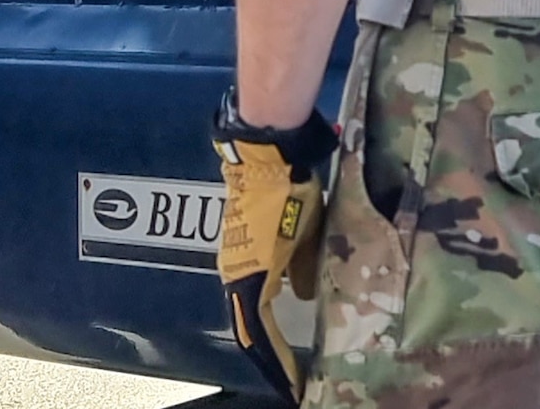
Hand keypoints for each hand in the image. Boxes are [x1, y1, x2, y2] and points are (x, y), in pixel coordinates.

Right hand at [213, 95, 337, 401]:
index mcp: (252, 276)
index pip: (261, 334)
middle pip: (247, 328)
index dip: (278, 364)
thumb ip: (304, 270)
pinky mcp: (235, 242)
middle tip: (286, 380)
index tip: (294, 388)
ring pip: (244, 309)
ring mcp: (232, 257)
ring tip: (279, 356)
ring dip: (260, 334)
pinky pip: (246, 288)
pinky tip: (272, 312)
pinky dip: (257, 309)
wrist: (264, 153)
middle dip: (266, 358)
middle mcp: (235, 273)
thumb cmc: (289, 193)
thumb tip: (301, 298)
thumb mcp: (306, 235)